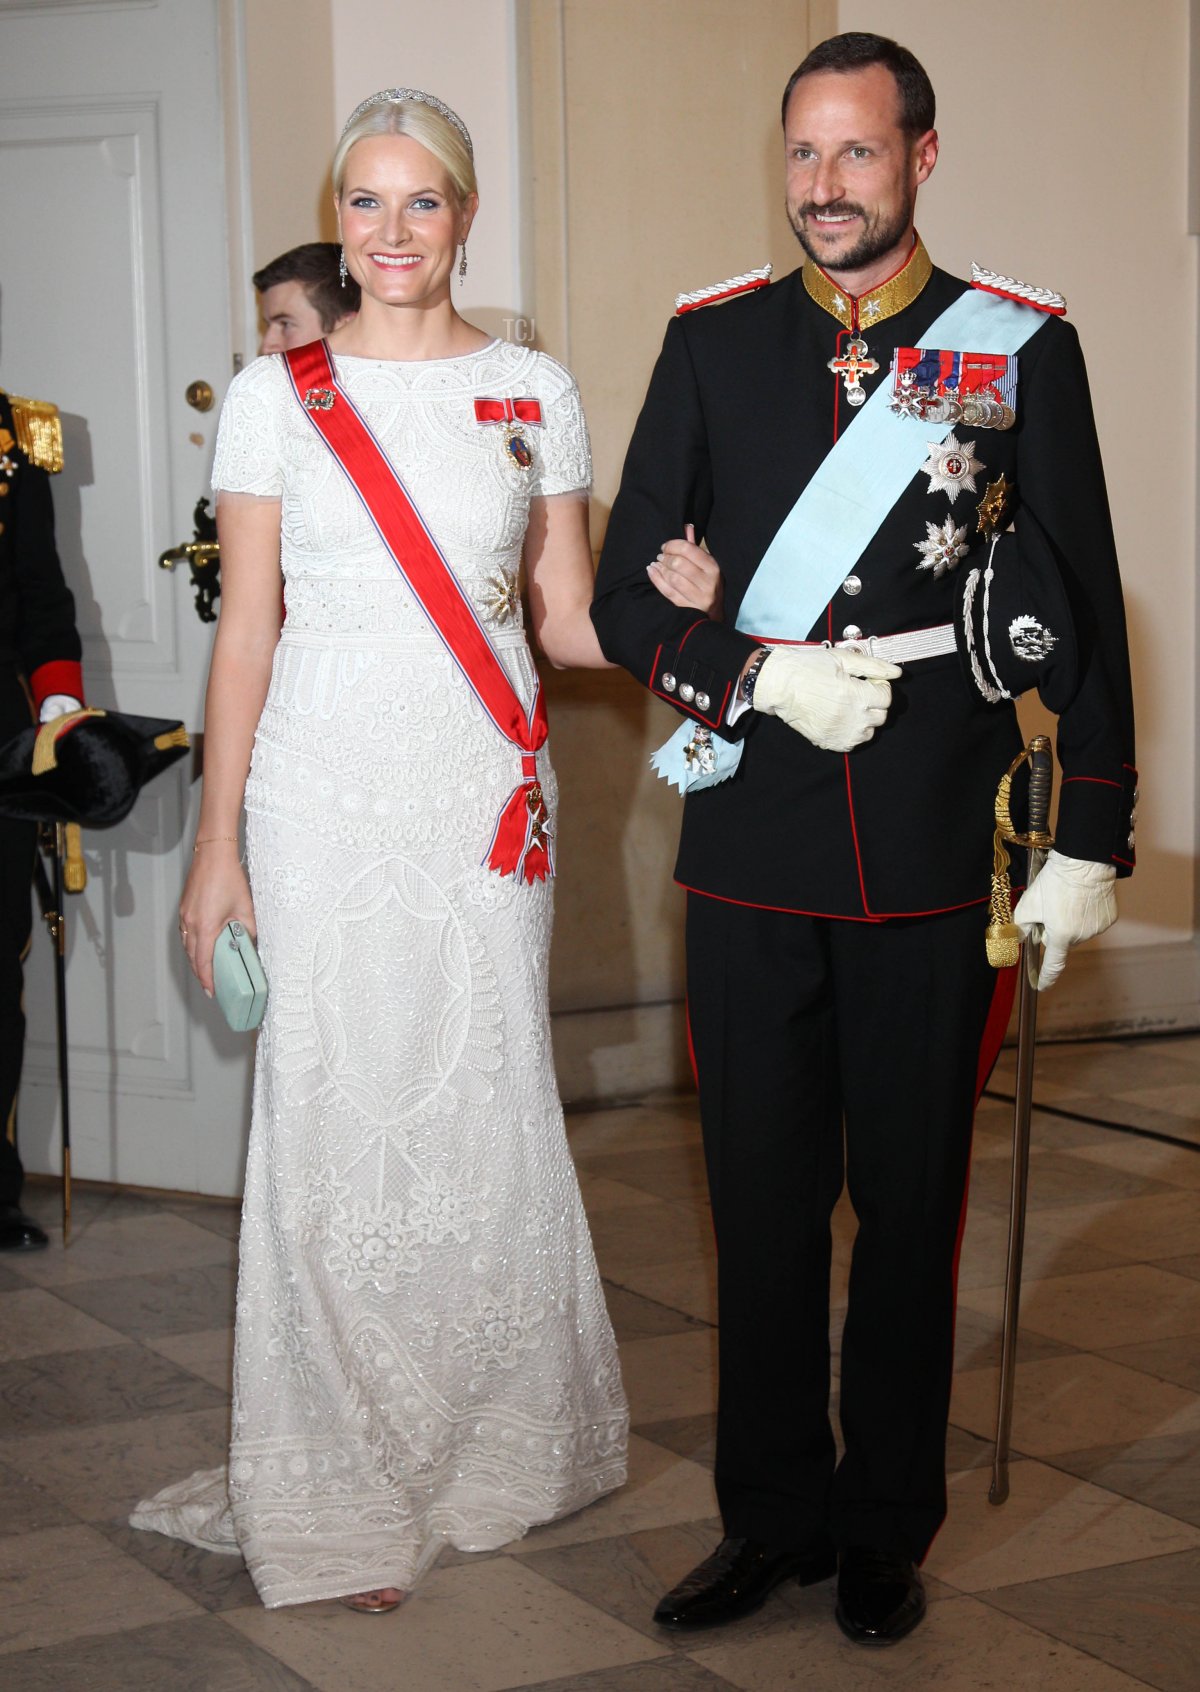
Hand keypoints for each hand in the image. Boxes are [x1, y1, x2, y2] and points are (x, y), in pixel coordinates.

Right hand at [179, 841, 255, 996]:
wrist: (213, 855)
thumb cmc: (228, 878)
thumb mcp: (246, 909)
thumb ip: (248, 930)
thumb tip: (250, 944)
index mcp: (206, 926)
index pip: (204, 962)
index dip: (208, 980)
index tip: (212, 991)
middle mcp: (191, 923)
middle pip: (193, 958)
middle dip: (201, 974)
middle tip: (212, 986)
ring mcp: (185, 916)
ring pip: (187, 946)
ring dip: (196, 960)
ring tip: (208, 970)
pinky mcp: (184, 909)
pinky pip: (186, 934)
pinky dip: (192, 946)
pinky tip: (202, 947)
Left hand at [647, 524, 723, 617]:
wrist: (714, 613)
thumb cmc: (708, 584)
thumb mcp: (707, 565)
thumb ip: (695, 548)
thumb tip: (687, 527)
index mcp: (713, 568)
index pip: (688, 549)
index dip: (673, 545)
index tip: (666, 547)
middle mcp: (708, 583)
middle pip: (679, 564)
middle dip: (666, 558)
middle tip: (660, 556)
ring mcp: (698, 597)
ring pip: (673, 578)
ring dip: (661, 569)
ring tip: (656, 564)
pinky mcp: (688, 608)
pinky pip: (668, 592)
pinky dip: (657, 580)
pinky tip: (652, 572)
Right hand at [752, 644, 899, 751]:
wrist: (778, 685)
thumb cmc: (808, 667)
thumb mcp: (842, 659)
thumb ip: (873, 666)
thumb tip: (897, 673)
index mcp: (856, 695)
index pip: (887, 698)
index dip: (880, 687)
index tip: (867, 682)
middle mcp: (852, 718)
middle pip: (881, 717)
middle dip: (874, 703)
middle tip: (858, 692)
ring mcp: (840, 733)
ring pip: (869, 732)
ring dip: (865, 720)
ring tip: (850, 706)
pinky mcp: (829, 742)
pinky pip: (853, 743)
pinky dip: (852, 732)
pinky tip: (841, 719)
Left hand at [1013, 849, 1116, 990]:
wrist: (1084, 861)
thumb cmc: (1055, 881)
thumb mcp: (1029, 903)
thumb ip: (1020, 926)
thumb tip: (1018, 939)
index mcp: (1061, 935)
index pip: (1053, 964)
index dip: (1046, 977)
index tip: (1041, 986)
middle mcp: (1082, 936)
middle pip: (1062, 941)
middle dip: (1054, 931)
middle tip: (1050, 908)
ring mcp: (1098, 928)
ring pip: (1077, 932)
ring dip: (1070, 922)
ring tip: (1068, 899)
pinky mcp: (1109, 918)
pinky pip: (1092, 923)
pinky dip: (1086, 915)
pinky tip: (1082, 899)